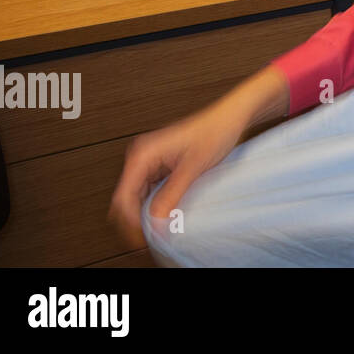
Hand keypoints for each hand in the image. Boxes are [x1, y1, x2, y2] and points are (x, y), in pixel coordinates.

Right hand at [108, 101, 250, 245]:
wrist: (230, 117)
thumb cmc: (214, 131)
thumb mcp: (192, 168)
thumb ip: (170, 196)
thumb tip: (154, 222)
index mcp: (142, 153)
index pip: (123, 196)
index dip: (130, 221)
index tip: (143, 236)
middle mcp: (140, 155)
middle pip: (126, 197)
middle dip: (135, 219)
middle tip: (151, 236)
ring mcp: (149, 159)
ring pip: (137, 195)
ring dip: (146, 212)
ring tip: (160, 227)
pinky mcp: (159, 162)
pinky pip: (149, 189)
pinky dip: (154, 203)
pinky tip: (165, 213)